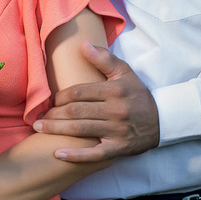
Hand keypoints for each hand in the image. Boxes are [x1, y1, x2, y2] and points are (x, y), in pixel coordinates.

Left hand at [35, 40, 159, 162]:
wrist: (162, 120)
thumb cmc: (137, 95)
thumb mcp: (124, 73)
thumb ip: (103, 58)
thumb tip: (82, 44)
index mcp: (114, 90)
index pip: (79, 92)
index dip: (60, 97)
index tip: (52, 101)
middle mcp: (115, 110)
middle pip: (76, 112)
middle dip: (54, 115)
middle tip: (38, 118)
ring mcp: (117, 131)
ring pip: (81, 130)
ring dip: (56, 130)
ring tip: (39, 129)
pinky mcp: (119, 149)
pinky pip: (95, 154)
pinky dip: (76, 155)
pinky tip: (58, 154)